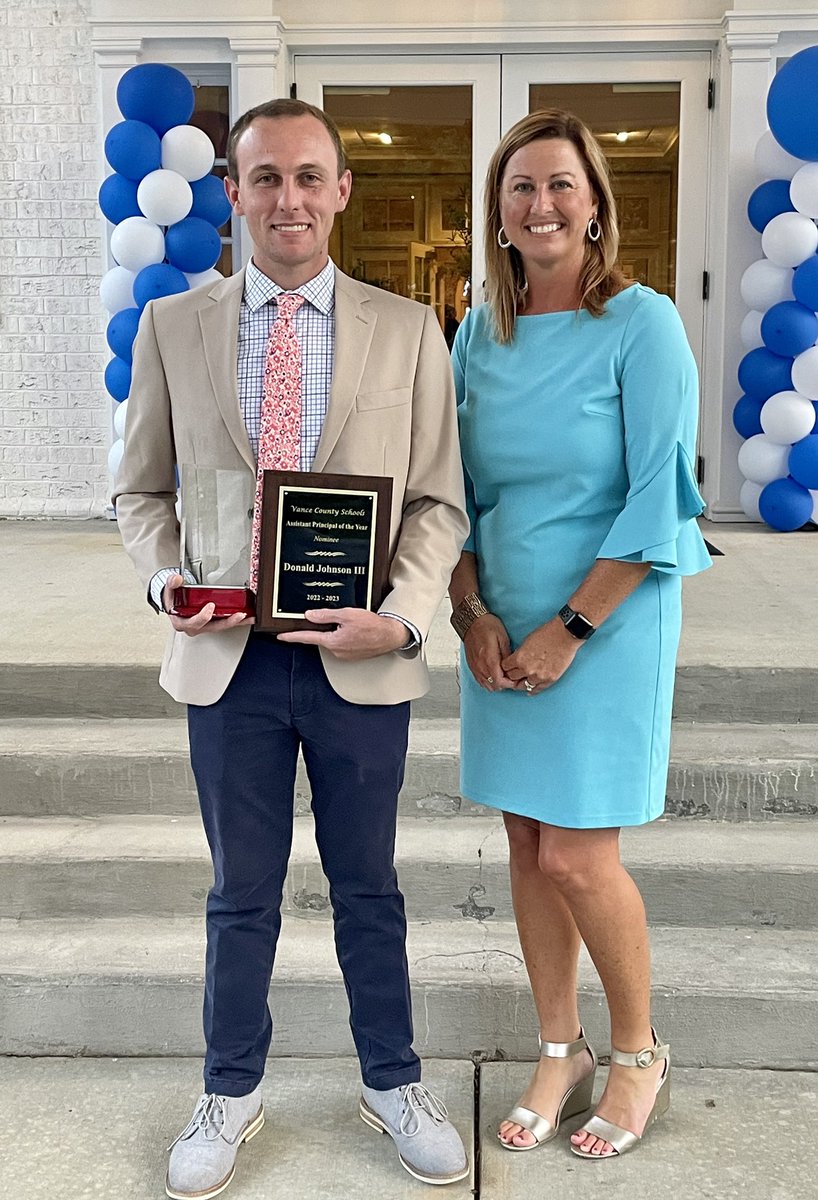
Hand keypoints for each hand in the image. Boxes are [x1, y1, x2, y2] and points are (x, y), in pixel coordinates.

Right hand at [163, 573, 255, 637]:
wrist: (174, 606)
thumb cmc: (173, 602)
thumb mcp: (169, 591)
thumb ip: (172, 584)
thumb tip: (176, 579)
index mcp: (183, 623)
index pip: (193, 623)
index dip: (202, 616)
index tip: (210, 606)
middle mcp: (195, 627)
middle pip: (213, 627)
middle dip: (227, 622)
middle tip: (238, 615)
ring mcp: (205, 626)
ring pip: (222, 626)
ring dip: (236, 622)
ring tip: (249, 617)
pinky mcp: (213, 623)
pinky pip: (225, 623)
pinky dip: (237, 620)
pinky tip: (247, 616)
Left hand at [276, 608, 410, 660]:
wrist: (391, 636)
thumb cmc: (373, 626)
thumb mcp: (346, 614)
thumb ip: (326, 615)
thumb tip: (310, 615)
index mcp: (332, 642)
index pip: (307, 638)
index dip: (292, 636)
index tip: (281, 636)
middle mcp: (337, 651)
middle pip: (322, 636)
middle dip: (325, 626)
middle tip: (338, 617)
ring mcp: (345, 654)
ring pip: (333, 638)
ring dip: (337, 630)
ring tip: (352, 622)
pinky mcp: (353, 654)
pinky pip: (343, 642)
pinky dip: (345, 634)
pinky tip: (355, 628)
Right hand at [463, 613, 515, 691]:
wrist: (471, 621)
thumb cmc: (487, 626)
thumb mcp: (503, 637)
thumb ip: (508, 655)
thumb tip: (512, 666)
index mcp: (489, 659)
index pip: (500, 682)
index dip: (510, 684)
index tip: (515, 680)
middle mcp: (480, 666)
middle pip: (493, 686)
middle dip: (504, 685)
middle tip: (511, 678)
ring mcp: (475, 667)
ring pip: (486, 685)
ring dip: (496, 684)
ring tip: (503, 676)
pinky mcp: (471, 666)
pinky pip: (479, 680)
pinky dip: (488, 681)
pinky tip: (493, 675)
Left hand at [502, 617, 580, 694]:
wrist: (565, 634)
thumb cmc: (547, 633)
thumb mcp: (527, 640)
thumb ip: (520, 653)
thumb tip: (516, 660)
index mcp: (519, 658)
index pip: (505, 668)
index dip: (505, 667)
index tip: (507, 667)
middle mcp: (527, 669)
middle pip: (512, 678)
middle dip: (512, 675)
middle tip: (513, 675)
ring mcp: (539, 676)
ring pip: (524, 686)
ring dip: (522, 683)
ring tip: (521, 682)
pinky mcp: (550, 679)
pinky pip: (538, 689)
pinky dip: (532, 690)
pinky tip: (530, 691)